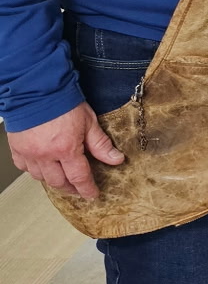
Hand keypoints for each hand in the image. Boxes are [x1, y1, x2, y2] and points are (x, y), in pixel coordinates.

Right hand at [8, 103, 124, 199]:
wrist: (36, 88)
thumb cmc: (62, 101)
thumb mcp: (88, 121)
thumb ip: (101, 144)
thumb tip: (116, 159)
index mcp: (66, 149)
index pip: (79, 178)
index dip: (87, 189)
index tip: (91, 195)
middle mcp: (46, 155)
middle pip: (59, 182)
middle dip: (71, 188)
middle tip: (78, 189)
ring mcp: (29, 153)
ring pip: (41, 177)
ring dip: (53, 180)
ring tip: (62, 177)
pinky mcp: (17, 148)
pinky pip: (25, 167)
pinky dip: (34, 170)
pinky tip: (42, 166)